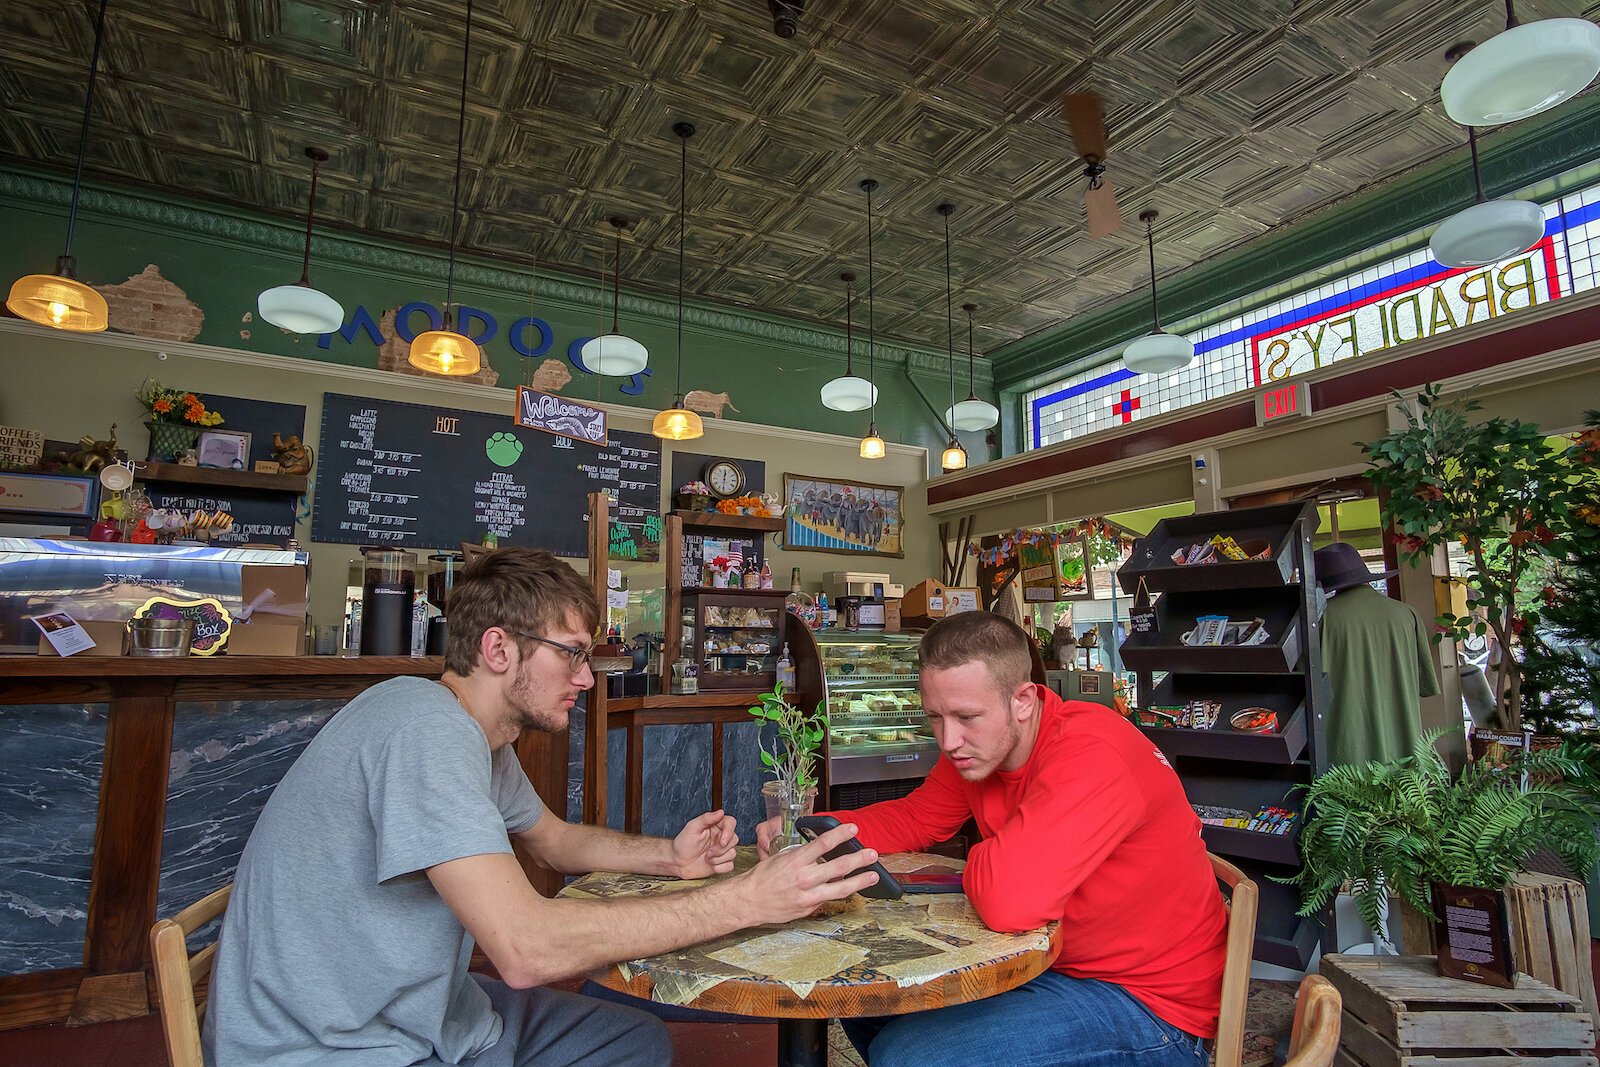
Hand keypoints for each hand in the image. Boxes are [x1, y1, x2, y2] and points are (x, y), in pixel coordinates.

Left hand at [672, 809, 737, 878]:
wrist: (677, 863)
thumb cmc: (683, 844)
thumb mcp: (692, 828)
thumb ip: (706, 818)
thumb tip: (720, 812)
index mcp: (715, 826)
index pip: (730, 823)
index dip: (729, 831)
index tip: (722, 841)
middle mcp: (720, 838)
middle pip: (734, 839)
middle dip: (721, 849)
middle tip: (708, 852)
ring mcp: (722, 851)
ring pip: (733, 853)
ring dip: (718, 858)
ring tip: (706, 858)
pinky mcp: (722, 863)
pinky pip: (730, 866)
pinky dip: (720, 867)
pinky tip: (710, 865)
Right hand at [739, 821, 879, 924]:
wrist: (749, 901)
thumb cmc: (763, 878)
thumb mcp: (781, 858)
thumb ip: (802, 855)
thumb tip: (821, 852)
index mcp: (797, 861)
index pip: (824, 843)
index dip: (840, 834)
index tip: (853, 829)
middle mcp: (805, 878)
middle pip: (839, 865)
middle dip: (859, 859)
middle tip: (872, 854)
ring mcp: (808, 895)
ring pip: (841, 887)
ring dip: (860, 880)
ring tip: (873, 875)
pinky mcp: (809, 908)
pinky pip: (828, 898)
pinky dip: (840, 891)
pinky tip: (851, 887)